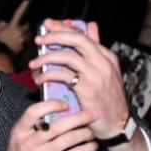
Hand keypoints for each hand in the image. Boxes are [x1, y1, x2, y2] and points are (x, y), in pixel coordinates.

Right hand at [0, 0, 30, 53]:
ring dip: (24, 35)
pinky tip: (15, 45)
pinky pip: (24, 43)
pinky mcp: (23, 47)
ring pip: (26, 35)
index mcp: (12, 26)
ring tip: (17, 38)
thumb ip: (0, 25)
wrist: (0, 56)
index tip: (27, 1)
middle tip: (19, 28)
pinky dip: (21, 43)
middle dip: (24, 26)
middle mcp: (20, 32)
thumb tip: (5, 23)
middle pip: (26, 26)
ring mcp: (22, 40)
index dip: (23, 7)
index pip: (18, 14)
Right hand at [0, 100, 97, 150]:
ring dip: (84, 134)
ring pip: (67, 140)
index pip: (33, 112)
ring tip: (92, 131)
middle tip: (92, 114)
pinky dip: (85, 149)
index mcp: (19, 132)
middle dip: (78, 118)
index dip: (51, 105)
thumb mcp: (18, 141)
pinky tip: (91, 147)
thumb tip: (57, 114)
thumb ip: (33, 128)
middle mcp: (28, 142)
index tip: (66, 104)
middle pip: (57, 125)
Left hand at [30, 19, 129, 138]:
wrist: (116, 124)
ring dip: (46, 58)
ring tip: (34, 63)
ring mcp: (96, 74)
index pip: (84, 35)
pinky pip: (62, 75)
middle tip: (38, 40)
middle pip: (76, 40)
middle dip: (54, 36)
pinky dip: (47, 75)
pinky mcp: (87, 88)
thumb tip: (91, 26)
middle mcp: (103, 62)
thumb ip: (95, 50)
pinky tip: (39, 79)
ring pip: (67, 56)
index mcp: (107, 57)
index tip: (47, 25)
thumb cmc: (107, 100)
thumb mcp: (105, 72)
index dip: (64, 28)